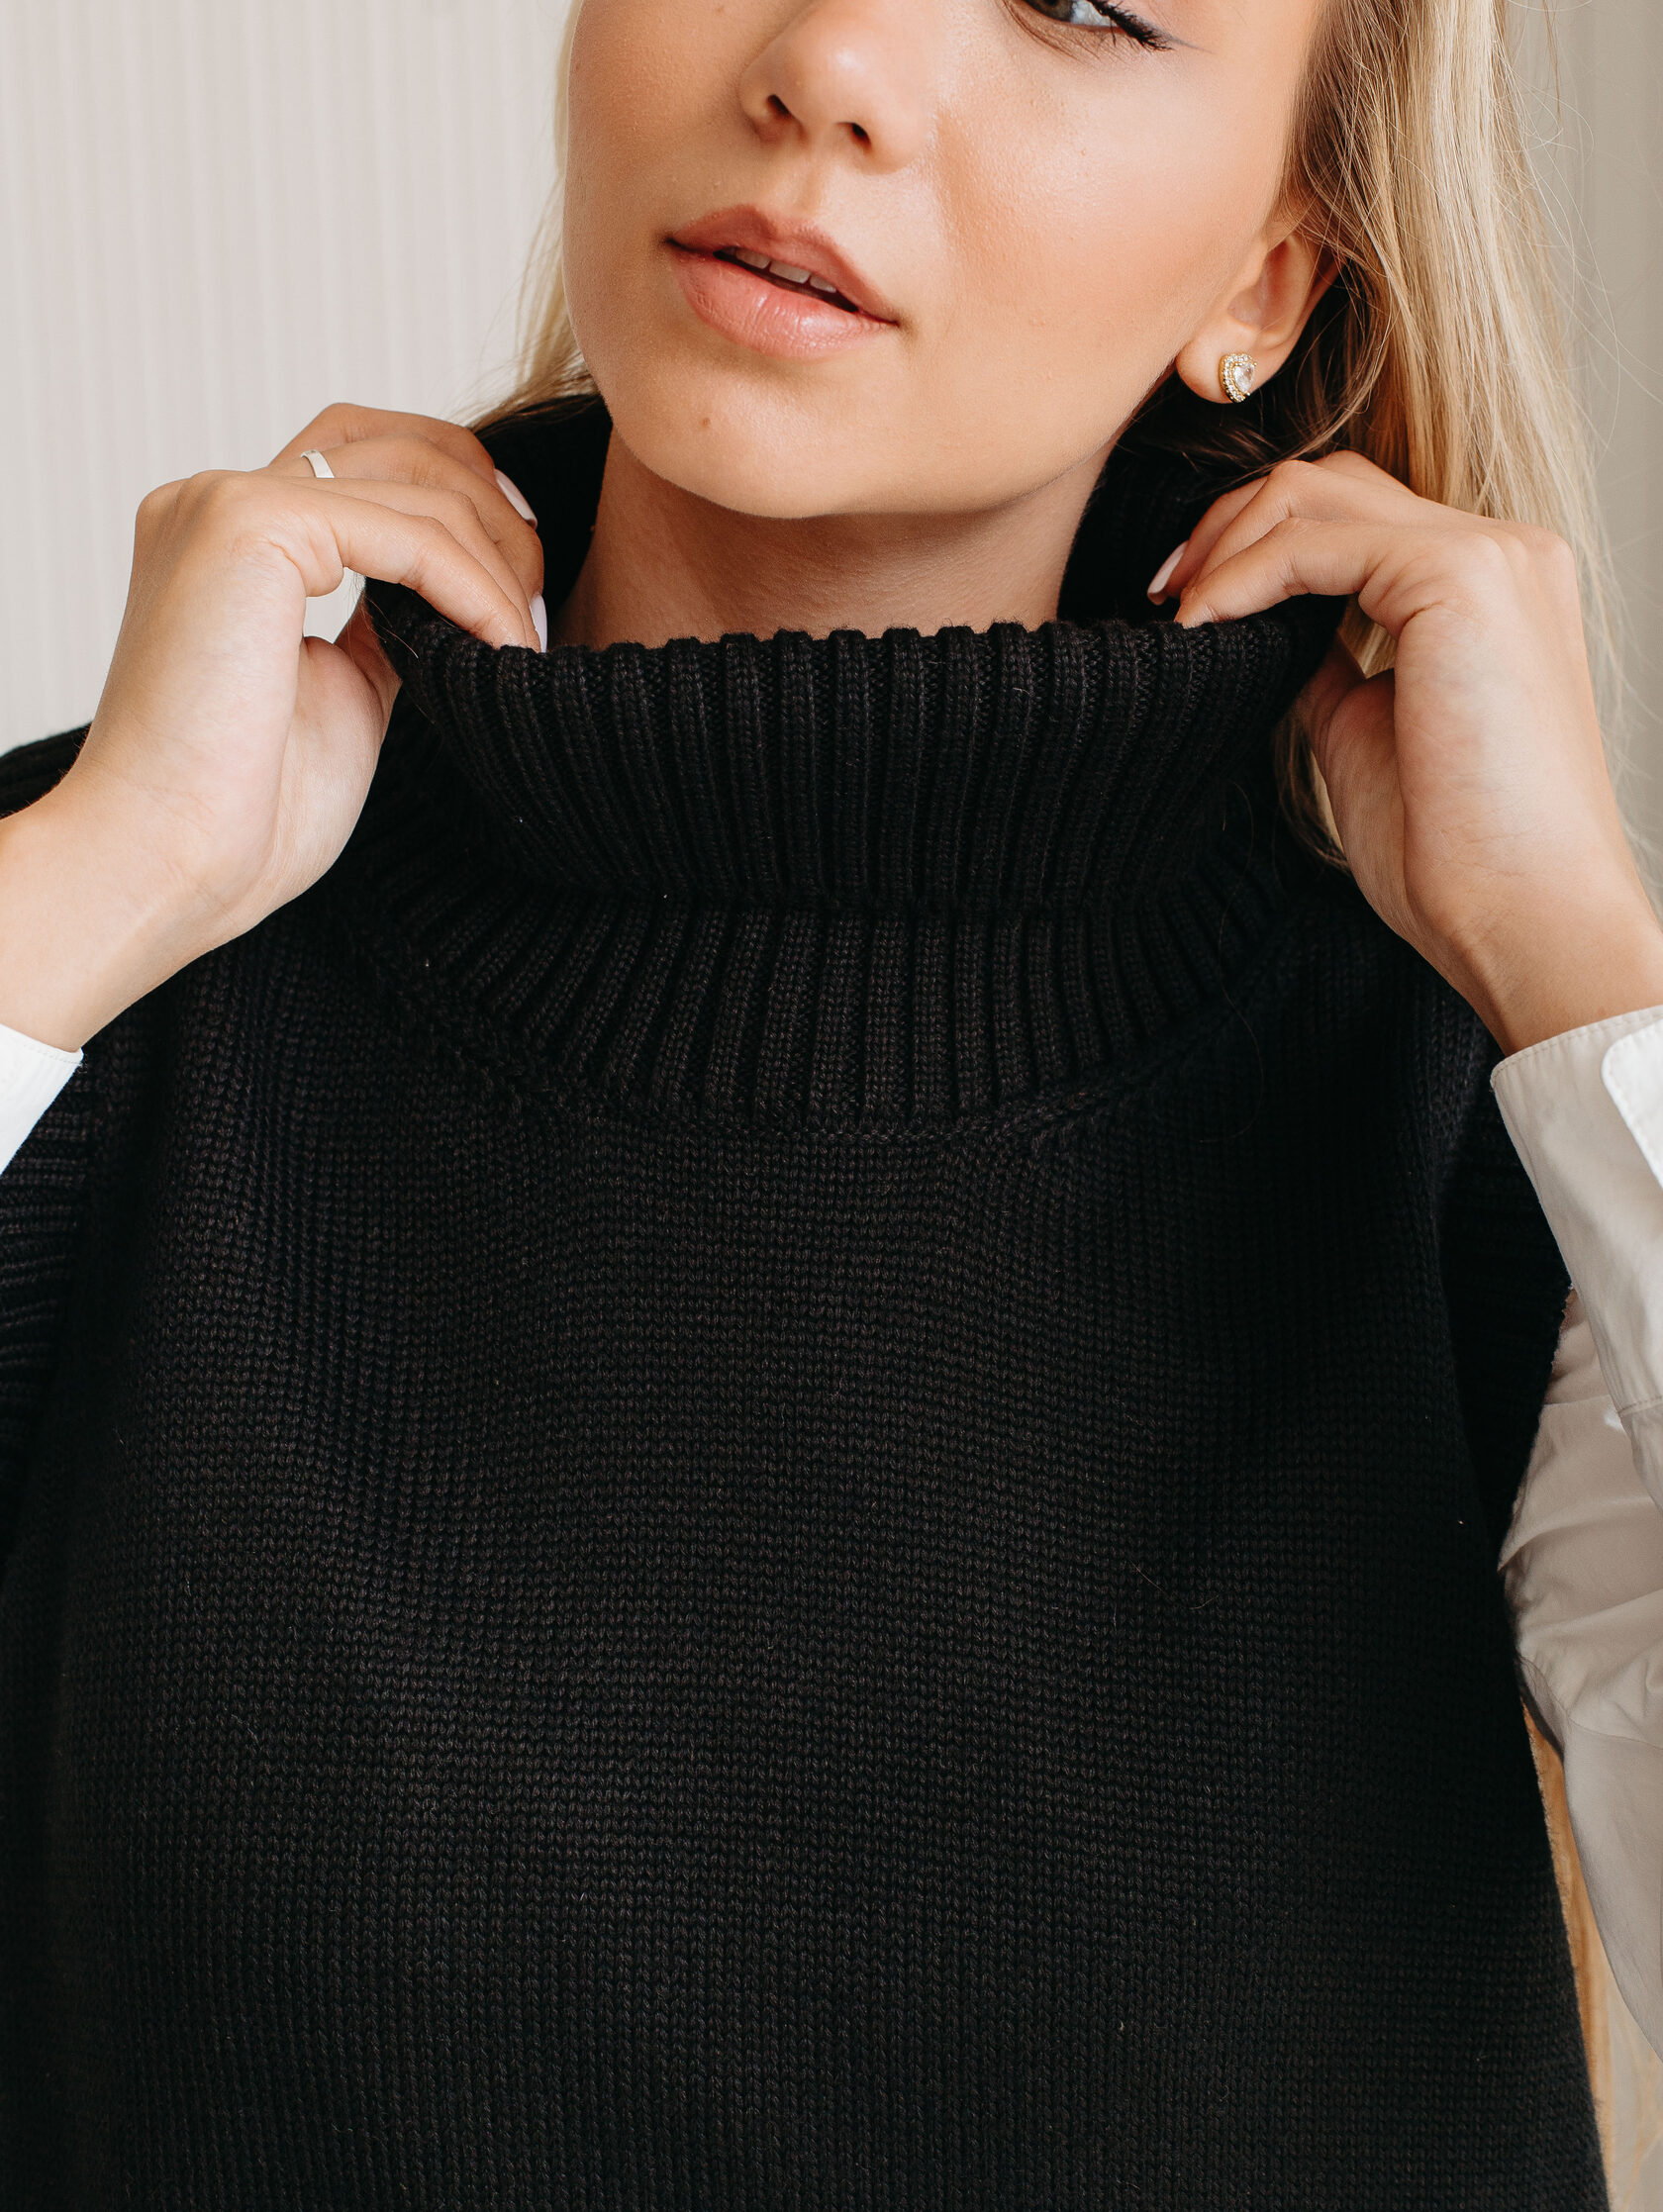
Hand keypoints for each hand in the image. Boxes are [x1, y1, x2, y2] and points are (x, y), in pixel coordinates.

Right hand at [0, 404, 542, 1050]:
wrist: (171, 862)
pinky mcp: (251, 524)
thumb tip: (456, 600)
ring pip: (417, 484)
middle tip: (540, 603)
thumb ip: (387, 627)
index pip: (366, 457)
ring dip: (499, 563)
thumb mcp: (344, 693)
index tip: (525, 585)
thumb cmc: (245, 812)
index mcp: (228, 534)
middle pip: (398, 445)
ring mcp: (227, 502)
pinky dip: (475, 587)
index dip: (464, 501)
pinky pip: (410, 533)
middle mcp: (217, 500)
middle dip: (494, 515)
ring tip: (528, 639)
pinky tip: (506, 643)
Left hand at [1154, 451, 1662, 1053]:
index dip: (1255, 543)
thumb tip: (1259, 630)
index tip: (1182, 604)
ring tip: (1175, 609)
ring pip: (1321, 489)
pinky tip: (1199, 623)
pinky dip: (1242, 574)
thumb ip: (1325, 663)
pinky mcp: (1461, 579)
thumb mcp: (1366, 732)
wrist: (1523, 915)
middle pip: (1334, 481)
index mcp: (1493, 586)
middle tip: (1162, 592)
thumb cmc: (1454, 855)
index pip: (1356, 515)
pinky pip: (1315, 542)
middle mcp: (1506, 551)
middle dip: (1231, 523)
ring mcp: (1492, 556)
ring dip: (1228, 538)